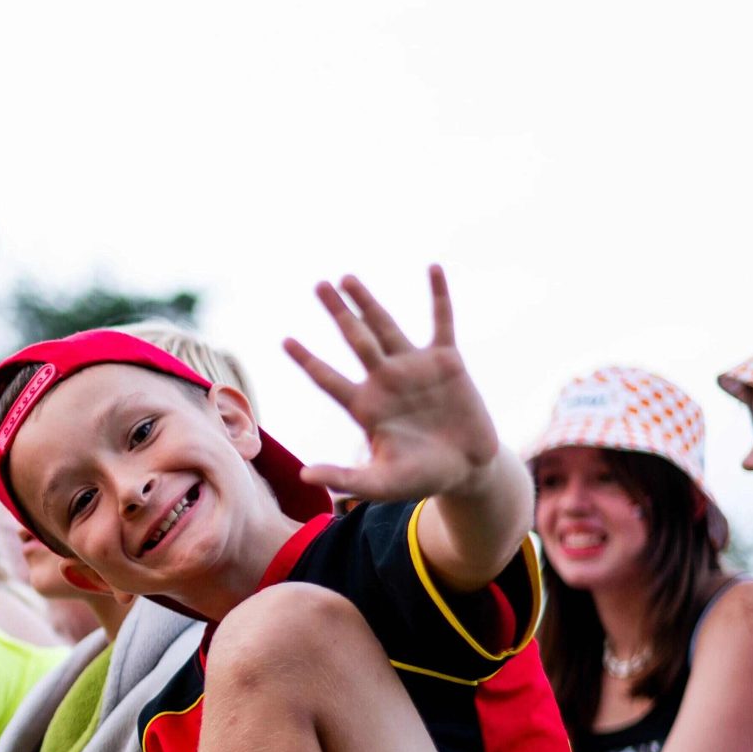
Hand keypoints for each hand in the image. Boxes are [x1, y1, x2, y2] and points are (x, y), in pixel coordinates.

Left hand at [284, 267, 498, 500]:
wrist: (467, 469)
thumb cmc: (421, 477)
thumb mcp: (382, 483)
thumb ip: (346, 477)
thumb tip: (305, 476)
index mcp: (365, 406)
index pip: (329, 379)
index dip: (308, 361)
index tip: (285, 340)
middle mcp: (385, 380)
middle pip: (355, 340)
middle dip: (338, 313)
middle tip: (319, 285)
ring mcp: (415, 367)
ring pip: (386, 326)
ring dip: (368, 301)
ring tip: (347, 277)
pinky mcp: (448, 362)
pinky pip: (442, 322)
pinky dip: (439, 295)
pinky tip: (433, 268)